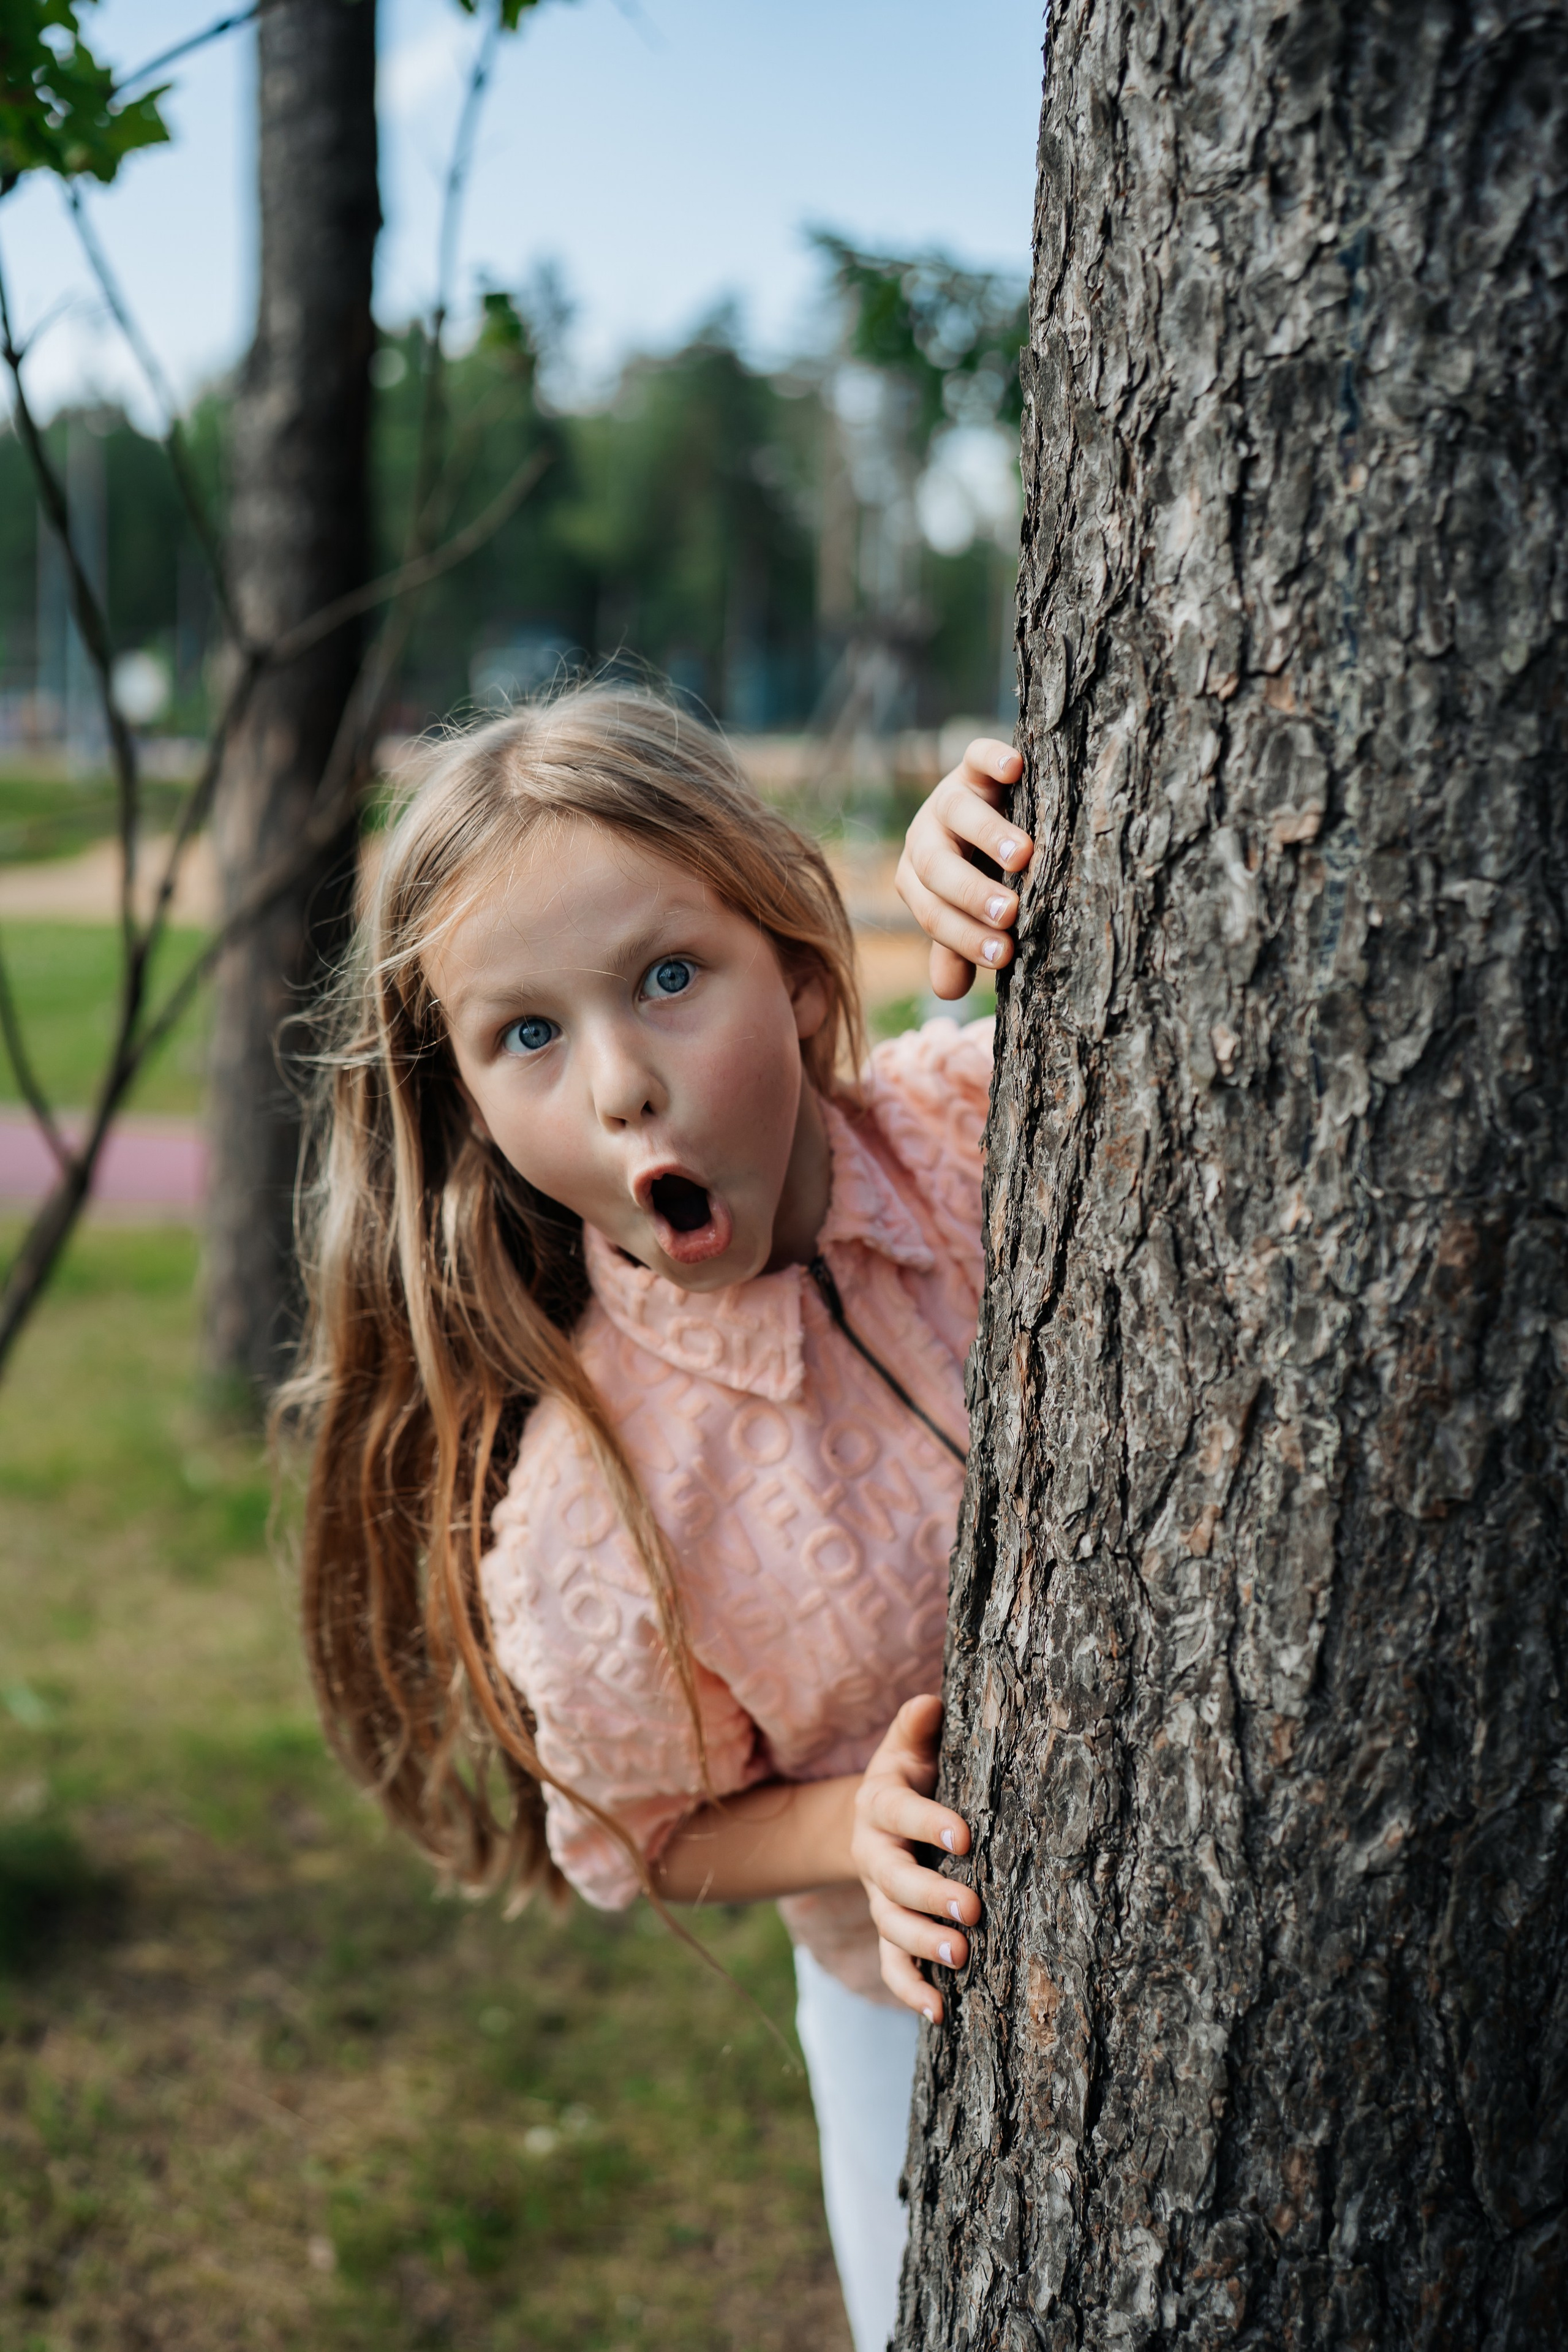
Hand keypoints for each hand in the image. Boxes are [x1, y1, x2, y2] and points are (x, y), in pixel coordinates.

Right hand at [850, 1694, 977, 2021]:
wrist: (877, 1817)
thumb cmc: (911, 1772)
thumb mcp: (909, 1745)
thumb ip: (917, 1725)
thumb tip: (930, 1703)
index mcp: (879, 1802)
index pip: (899, 1812)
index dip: (927, 1822)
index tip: (963, 1835)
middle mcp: (873, 1852)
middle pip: (892, 1879)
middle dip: (929, 1896)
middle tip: (971, 1909)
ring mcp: (877, 1894)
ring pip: (890, 1925)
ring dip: (922, 1945)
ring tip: (961, 1960)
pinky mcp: (888, 1927)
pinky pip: (891, 1963)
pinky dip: (909, 1989)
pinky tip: (938, 2013)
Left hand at [896, 739, 1030, 1000]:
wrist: (994, 806)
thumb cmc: (983, 873)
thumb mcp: (966, 908)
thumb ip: (956, 945)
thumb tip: (946, 992)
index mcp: (918, 879)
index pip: (932, 913)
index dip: (964, 937)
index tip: (1003, 956)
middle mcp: (926, 836)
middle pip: (937, 867)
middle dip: (971, 893)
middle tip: (1008, 914)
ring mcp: (947, 796)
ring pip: (958, 812)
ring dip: (987, 835)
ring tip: (1021, 856)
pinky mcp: (972, 763)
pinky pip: (976, 756)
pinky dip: (993, 759)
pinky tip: (1016, 770)